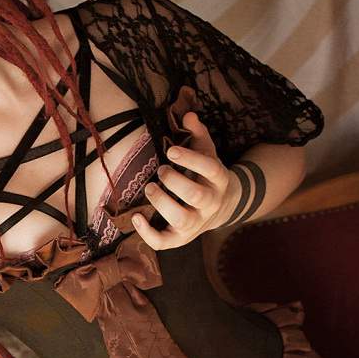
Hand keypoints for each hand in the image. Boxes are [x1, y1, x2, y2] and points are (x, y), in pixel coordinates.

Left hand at [133, 112, 238, 249]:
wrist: (222, 207)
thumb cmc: (207, 175)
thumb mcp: (208, 152)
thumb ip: (198, 133)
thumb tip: (188, 114)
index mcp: (219, 180)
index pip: (211, 169)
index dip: (191, 159)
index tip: (171, 150)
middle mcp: (210, 204)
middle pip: (196, 195)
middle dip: (174, 182)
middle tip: (160, 171)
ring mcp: (196, 223)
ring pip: (181, 219)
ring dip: (162, 203)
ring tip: (150, 188)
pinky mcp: (180, 238)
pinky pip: (164, 242)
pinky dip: (148, 234)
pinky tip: (136, 218)